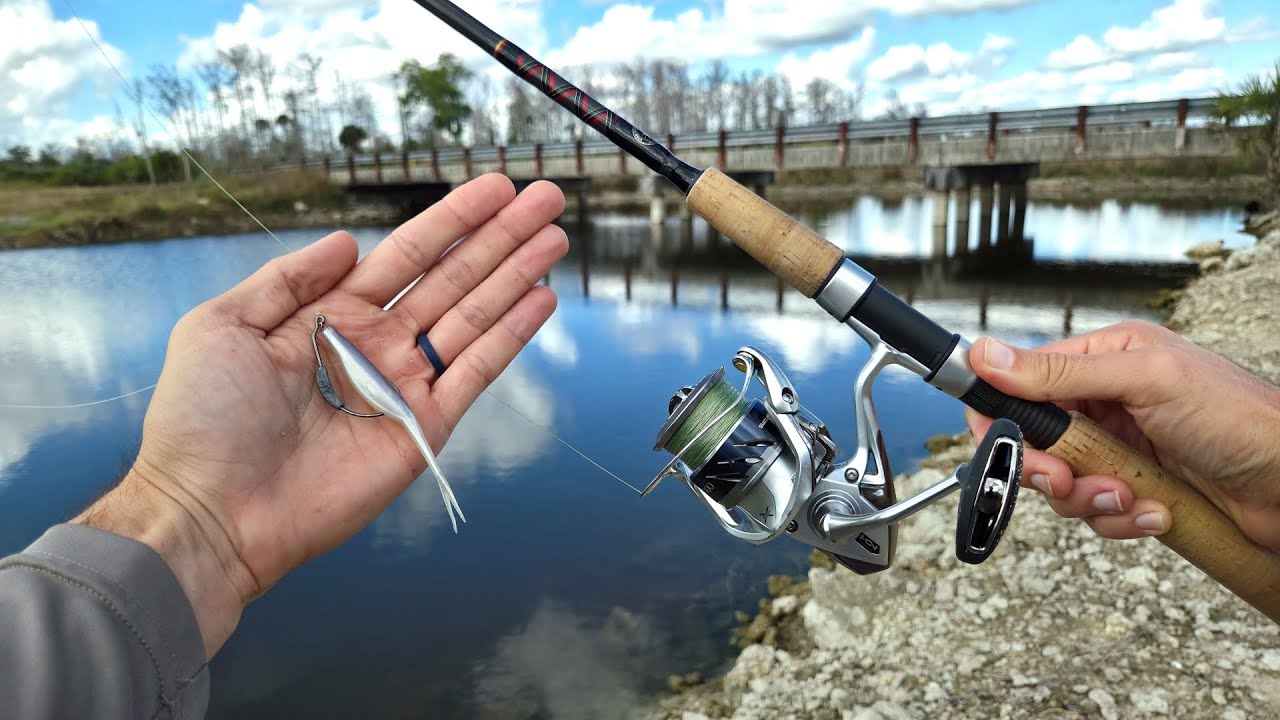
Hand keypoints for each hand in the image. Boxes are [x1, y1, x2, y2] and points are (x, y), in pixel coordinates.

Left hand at [72, 174, 567, 656]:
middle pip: (453, 278)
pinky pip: (476, 372)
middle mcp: (375, 346)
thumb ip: (287, 278)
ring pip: (474, 317)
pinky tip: (540, 299)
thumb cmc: (202, 421)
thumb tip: (346, 242)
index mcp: (330, 316)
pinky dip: (510, 336)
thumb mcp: (223, 325)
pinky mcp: (424, 428)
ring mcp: (404, 386)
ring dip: (517, 276)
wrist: (212, 510)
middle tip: (546, 199)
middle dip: (500, 237)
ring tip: (555, 237)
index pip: (406, 255)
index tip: (494, 187)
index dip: (452, 220)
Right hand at [965, 320, 1279, 550]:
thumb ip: (1062, 371)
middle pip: (1036, 441)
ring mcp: (1120, 450)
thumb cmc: (1242, 417)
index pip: (1022, 382)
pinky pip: (1098, 513)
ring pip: (1064, 485)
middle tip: (1064, 479)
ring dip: (1093, 498)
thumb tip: (988, 353)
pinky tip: (1157, 510)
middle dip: (1049, 468)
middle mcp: (1107, 403)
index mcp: (1104, 359)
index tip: (996, 442)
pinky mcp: (1135, 490)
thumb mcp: (1146, 379)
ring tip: (1132, 495)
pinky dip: (1124, 519)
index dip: (1002, 416)